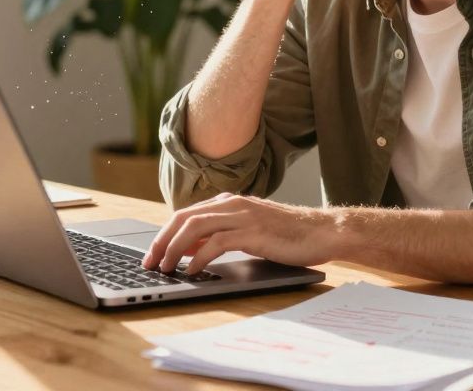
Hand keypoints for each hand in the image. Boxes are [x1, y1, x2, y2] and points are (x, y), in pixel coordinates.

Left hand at [141, 193, 337, 274]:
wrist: (322, 231)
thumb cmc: (289, 234)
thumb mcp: (249, 231)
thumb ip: (221, 234)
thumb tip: (189, 249)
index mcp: (230, 202)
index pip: (186, 213)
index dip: (164, 233)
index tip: (152, 252)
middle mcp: (232, 204)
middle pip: (183, 218)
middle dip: (161, 241)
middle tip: (149, 262)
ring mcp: (243, 216)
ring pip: (195, 228)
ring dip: (174, 249)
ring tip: (165, 267)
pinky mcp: (253, 232)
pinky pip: (216, 243)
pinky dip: (199, 257)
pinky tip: (192, 271)